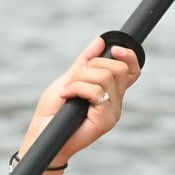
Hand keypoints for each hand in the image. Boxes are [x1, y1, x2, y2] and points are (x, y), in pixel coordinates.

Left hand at [21, 37, 140, 164]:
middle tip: (74, 79)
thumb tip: (101, 41)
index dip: (129, 56)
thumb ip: (85, 62)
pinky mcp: (105, 121)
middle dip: (93, 65)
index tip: (115, 48)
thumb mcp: (70, 79)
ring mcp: (112, 112)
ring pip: (105, 77)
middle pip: (118, 69)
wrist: (42, 134)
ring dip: (79, 78)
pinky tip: (66, 95)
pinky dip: (76, 88)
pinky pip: (95, 92)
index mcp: (111, 91)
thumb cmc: (53, 111)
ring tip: (67, 90)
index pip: (132, 71)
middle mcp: (116, 102)